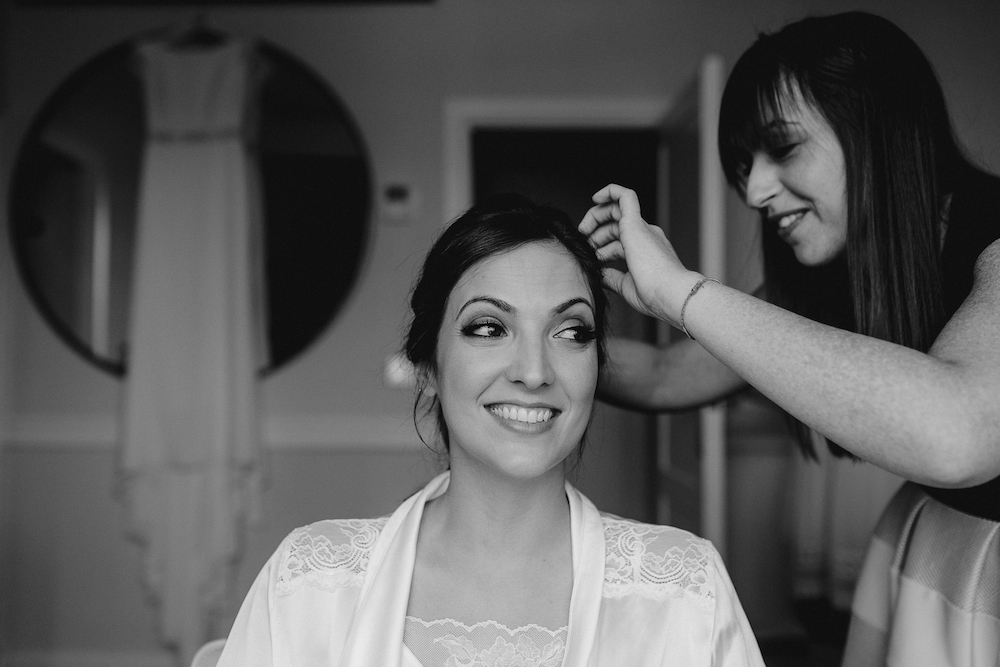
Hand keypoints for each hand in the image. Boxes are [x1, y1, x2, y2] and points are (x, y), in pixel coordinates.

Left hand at [579, 184, 700, 324]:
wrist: (670, 293)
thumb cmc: (655, 294)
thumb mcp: (626, 286)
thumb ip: (613, 277)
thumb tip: (600, 274)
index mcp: (645, 251)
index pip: (619, 241)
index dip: (601, 246)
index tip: (590, 255)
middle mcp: (646, 236)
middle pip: (615, 224)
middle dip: (595, 231)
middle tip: (582, 241)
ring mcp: (642, 228)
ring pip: (617, 209)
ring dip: (595, 216)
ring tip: (582, 231)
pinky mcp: (636, 224)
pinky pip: (625, 196)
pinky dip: (610, 191)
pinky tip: (596, 197)